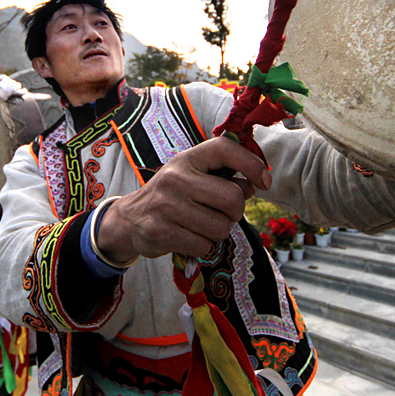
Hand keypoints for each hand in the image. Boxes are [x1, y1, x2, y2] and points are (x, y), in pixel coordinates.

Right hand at [96, 137, 271, 262]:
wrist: (130, 219)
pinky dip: (204, 246)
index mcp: (187, 159)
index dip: (251, 164)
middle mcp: (175, 179)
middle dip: (235, 212)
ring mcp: (167, 206)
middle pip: (232, 199)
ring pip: (221, 227)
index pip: (224, 149)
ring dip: (219, 231)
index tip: (264, 181)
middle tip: (222, 213)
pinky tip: (190, 237)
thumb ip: (223, 177)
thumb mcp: (193, 176)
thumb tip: (253, 185)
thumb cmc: (171, 195)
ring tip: (202, 225)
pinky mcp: (162, 232)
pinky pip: (205, 245)